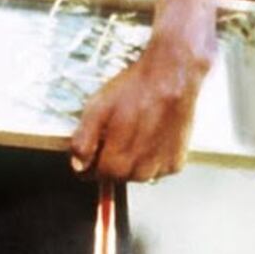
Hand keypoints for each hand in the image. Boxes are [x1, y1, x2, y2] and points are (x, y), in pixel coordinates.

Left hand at [70, 24, 211, 183]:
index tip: (95, 146)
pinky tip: (152, 135)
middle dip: (112, 159)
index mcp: (117, 163)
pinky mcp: (176, 162)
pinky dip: (152, 157)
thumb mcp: (97, 109)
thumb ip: (83, 141)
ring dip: (133, 160)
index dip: (92, 160)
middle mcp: (140, 173)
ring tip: (136, 131)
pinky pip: (158, 168)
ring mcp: (160, 169)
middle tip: (116, 132)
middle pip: (117, 177)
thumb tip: (78, 165)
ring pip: (138, 175)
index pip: (96, 176)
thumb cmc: (135, 90)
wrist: (171, 77)